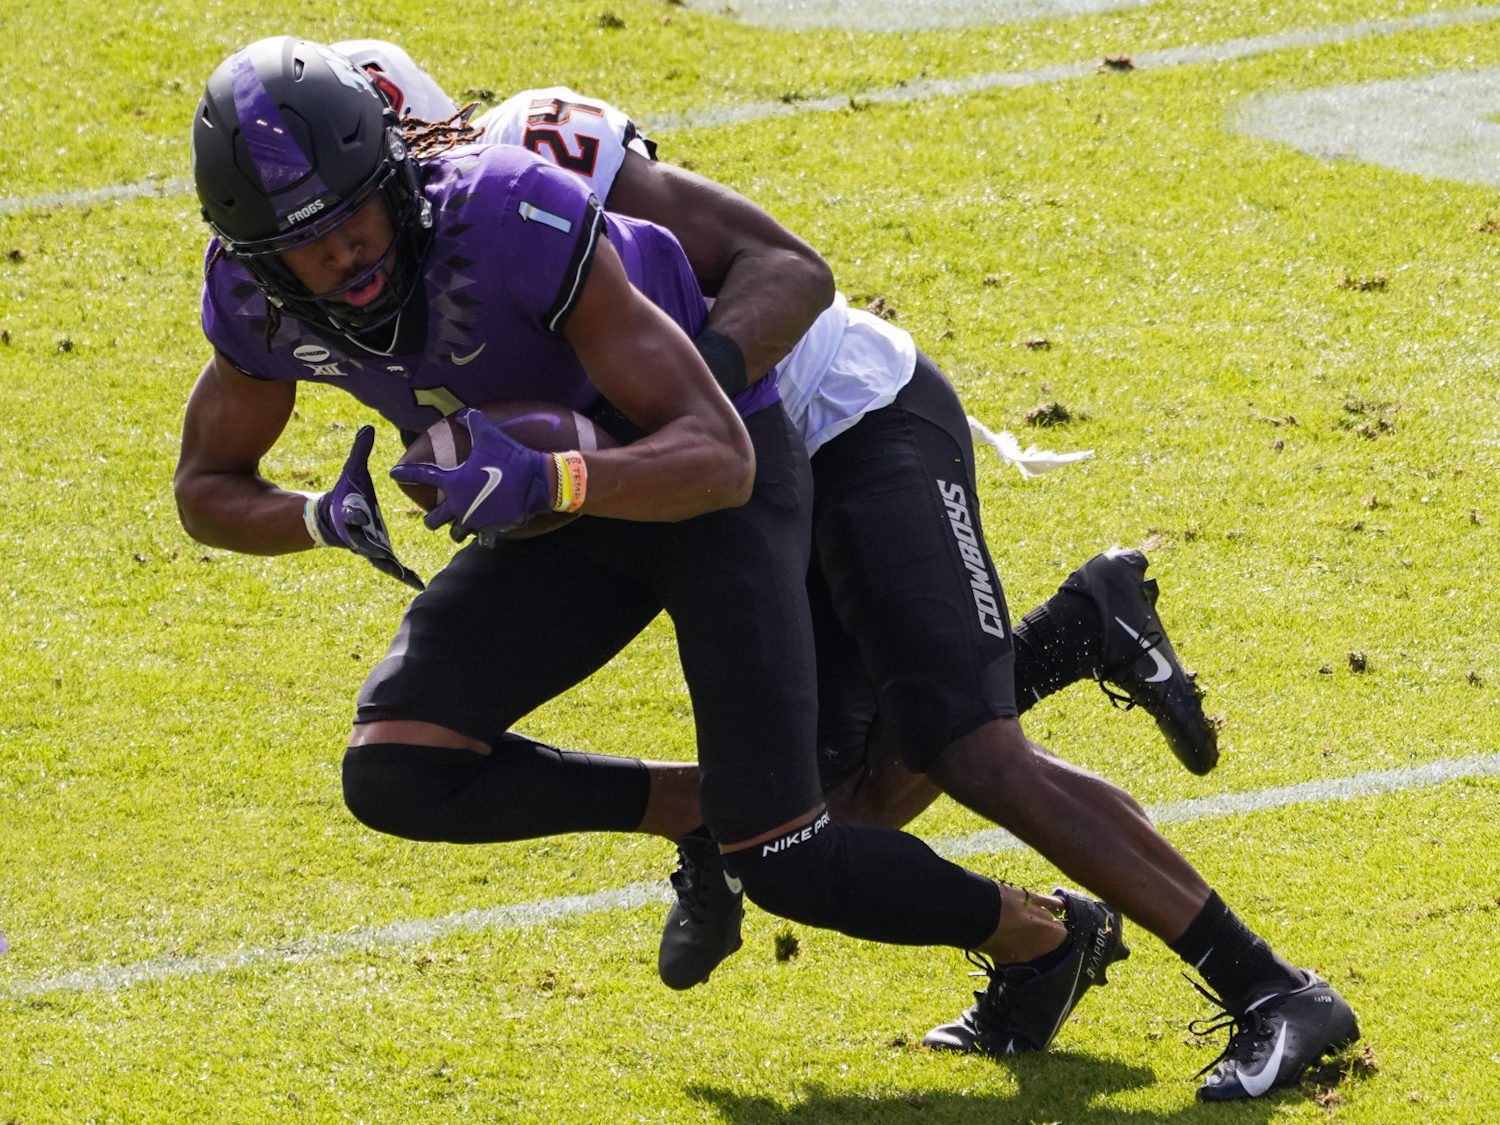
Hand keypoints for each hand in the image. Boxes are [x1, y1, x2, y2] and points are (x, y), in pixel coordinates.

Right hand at [315, 425, 425, 590]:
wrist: (334, 518)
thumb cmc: (346, 493)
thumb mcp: (352, 472)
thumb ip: (360, 451)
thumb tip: (368, 426)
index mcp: (349, 513)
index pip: (350, 513)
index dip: (353, 512)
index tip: (357, 511)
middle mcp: (357, 533)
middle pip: (364, 541)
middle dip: (373, 546)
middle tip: (386, 554)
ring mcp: (367, 547)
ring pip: (380, 559)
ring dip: (393, 568)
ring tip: (410, 579)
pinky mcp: (378, 554)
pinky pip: (392, 567)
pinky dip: (403, 576)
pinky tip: (419, 584)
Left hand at [389, 409, 552, 542]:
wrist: (536, 482)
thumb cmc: (509, 458)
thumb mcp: (489, 435)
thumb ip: (473, 422)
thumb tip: (463, 413)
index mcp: (453, 483)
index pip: (422, 476)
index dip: (405, 473)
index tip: (394, 474)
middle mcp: (459, 506)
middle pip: (433, 520)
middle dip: (432, 518)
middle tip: (435, 513)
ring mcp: (475, 520)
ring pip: (455, 534)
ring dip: (455, 529)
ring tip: (460, 524)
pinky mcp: (491, 529)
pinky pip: (482, 539)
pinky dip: (483, 536)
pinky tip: (485, 532)